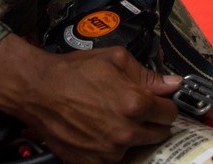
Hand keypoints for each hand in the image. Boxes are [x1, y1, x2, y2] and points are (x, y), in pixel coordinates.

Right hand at [0, 34, 180, 163]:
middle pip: (158, 135)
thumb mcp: (116, 59)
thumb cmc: (75, 72)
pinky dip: (113, 148)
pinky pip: (115, 160)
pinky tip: (102, 132)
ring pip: (137, 148)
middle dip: (152, 122)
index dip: (165, 105)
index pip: (170, 114)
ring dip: (133, 137)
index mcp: (135, 104)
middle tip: (138, 111)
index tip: (158, 102)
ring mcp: (108, 152)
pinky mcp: (91, 163)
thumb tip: (173, 84)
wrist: (38, 90)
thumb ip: (148, 74)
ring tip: (116, 120)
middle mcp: (124, 132)